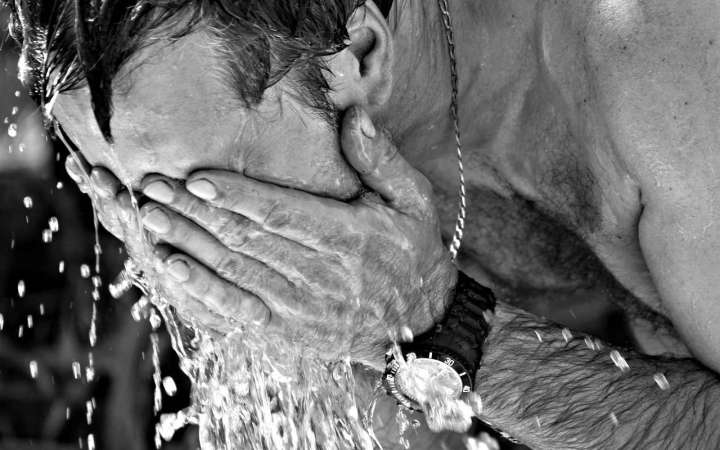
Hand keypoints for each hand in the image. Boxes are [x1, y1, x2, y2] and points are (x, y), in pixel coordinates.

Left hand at [69, 107, 457, 367]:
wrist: (419, 324)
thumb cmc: (413, 252)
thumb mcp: (413, 201)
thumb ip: (381, 160)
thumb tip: (353, 116)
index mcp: (350, 239)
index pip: (284, 214)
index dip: (238, 197)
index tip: (196, 177)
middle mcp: (321, 276)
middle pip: (248, 241)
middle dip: (196, 213)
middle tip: (152, 187)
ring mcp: (301, 308)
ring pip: (235, 272)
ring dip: (188, 244)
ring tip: (149, 218)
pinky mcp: (287, 330)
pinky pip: (237, 310)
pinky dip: (201, 290)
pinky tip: (171, 268)